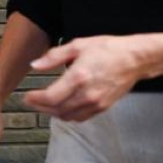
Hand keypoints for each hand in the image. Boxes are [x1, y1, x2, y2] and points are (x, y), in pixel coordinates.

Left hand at [22, 35, 144, 121]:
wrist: (135, 59)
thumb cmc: (107, 49)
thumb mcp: (78, 45)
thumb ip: (54, 57)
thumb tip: (35, 65)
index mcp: (78, 76)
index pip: (51, 97)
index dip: (35, 100)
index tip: (26, 96)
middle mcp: (87, 94)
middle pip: (57, 110)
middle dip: (40, 107)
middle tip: (31, 101)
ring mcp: (96, 103)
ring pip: (68, 116)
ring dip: (52, 113)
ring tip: (43, 105)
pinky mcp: (103, 107)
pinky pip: (80, 117)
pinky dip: (68, 115)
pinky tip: (61, 107)